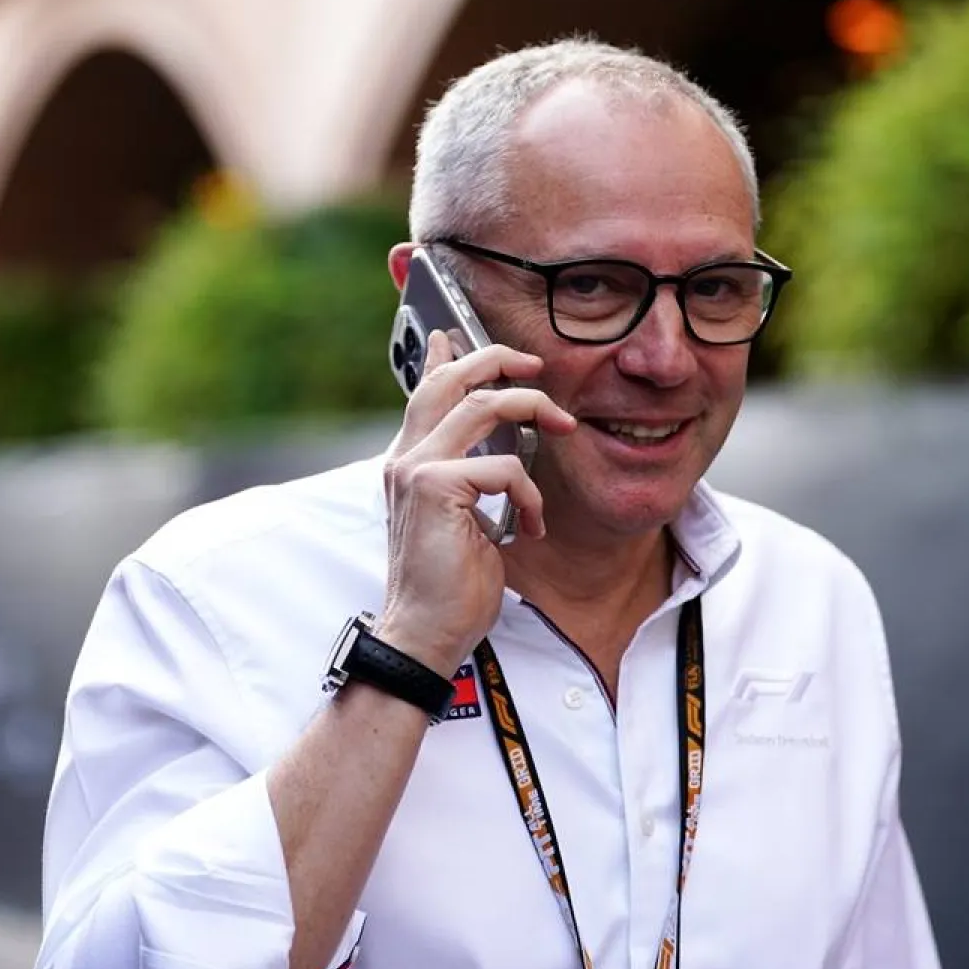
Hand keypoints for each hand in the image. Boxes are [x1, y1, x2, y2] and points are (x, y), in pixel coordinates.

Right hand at [378, 330, 575, 675]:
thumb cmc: (449, 587)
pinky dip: (529, 494)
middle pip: (449, 379)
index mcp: (408, 463)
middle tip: (536, 365)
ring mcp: (415, 470)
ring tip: (563, 425)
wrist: (425, 634)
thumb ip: (470, 479)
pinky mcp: (437, 489)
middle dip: (496, 359)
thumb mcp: (463, 521)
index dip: (443, 358)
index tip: (455, 334)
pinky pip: (502, 465)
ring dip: (532, 408)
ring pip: (482, 405)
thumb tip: (498, 453)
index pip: (424, 391)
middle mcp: (405, 458)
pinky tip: (532, 526)